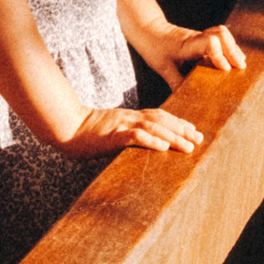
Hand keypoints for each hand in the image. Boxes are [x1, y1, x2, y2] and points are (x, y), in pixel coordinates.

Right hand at [56, 104, 203, 157]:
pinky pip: (134, 136)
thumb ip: (125, 134)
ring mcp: (120, 125)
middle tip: (199, 138)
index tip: (193, 131)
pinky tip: (163, 147)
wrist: (64, 127)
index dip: (177, 122)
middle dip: (182, 129)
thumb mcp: (109, 131)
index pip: (158, 116)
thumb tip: (141, 143)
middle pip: (161, 120)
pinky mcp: (112, 136)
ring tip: (188, 146)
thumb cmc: (84, 132)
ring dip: (173, 136)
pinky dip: (151, 140)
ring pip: (153, 127)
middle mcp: (128, 118)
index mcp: (128, 117)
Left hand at [138, 21, 246, 90]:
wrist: (149, 30)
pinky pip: (220, 36)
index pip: (209, 43)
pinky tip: (233, 57)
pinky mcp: (202, 36)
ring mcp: (200, 35)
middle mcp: (196, 37)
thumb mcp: (163, 68)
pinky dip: (228, 45)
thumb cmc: (155, 48)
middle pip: (221, 35)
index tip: (226, 69)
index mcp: (187, 45)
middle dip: (233, 50)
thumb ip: (177, 83)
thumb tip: (187, 102)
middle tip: (241, 67)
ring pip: (222, 33)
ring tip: (240, 63)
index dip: (220, 55)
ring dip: (233, 47)